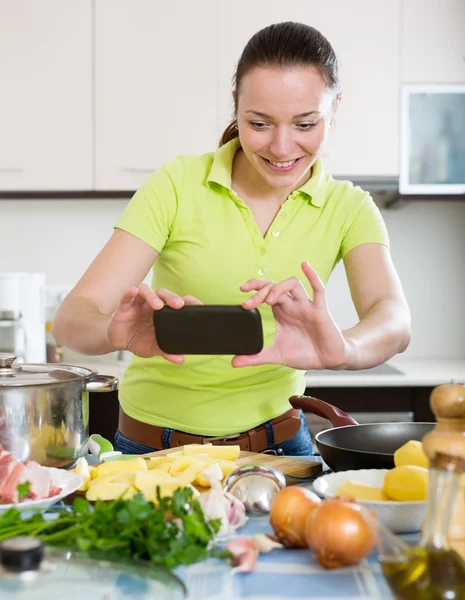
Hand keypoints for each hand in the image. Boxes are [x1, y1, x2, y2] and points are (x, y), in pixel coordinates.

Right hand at [106, 284, 201, 363]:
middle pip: (163, 294)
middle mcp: (152, 304)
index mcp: (163, 312)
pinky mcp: (124, 306)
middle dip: (171, 297)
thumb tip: (181, 360)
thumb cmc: (139, 340)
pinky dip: (130, 293)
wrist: (120, 342)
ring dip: (152, 296)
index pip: (177, 302)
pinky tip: (133, 291)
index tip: (199, 305)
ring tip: (157, 306)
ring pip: (146, 291)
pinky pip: (126, 296)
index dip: (188, 301)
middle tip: (178, 305)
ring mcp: (138, 304)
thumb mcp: (154, 348)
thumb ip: (167, 352)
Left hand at [233, 262, 351, 369]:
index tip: (242, 293)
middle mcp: (293, 305)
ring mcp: (306, 306)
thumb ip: (255, 357)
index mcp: (282, 312)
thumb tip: (234, 362)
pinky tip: (304, 266)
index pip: (266, 292)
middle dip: (260, 291)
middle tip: (248, 303)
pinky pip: (318, 289)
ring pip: (293, 284)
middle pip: (275, 287)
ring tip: (269, 301)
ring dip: (279, 288)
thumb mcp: (276, 355)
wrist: (328, 361)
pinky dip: (312, 276)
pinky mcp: (320, 311)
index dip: (254, 289)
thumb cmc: (305, 353)